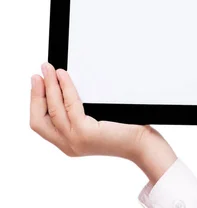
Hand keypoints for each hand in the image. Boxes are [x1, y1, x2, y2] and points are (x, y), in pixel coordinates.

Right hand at [30, 62, 176, 183]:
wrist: (143, 144)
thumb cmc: (126, 129)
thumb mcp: (97, 120)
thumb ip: (81, 111)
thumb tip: (68, 85)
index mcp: (69, 143)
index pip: (42, 123)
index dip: (36, 102)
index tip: (37, 83)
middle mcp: (68, 145)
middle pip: (39, 119)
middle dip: (36, 94)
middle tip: (39, 74)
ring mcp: (75, 141)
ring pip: (52, 110)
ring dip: (49, 87)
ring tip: (50, 69)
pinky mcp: (85, 133)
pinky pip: (70, 105)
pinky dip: (65, 88)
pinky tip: (64, 76)